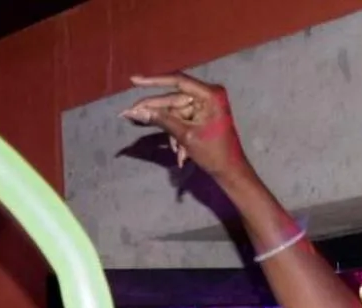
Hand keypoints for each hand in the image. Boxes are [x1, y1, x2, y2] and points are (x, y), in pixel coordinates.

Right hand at [122, 73, 248, 178]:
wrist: (230, 172)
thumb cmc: (213, 153)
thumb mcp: (185, 136)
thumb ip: (162, 120)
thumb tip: (136, 112)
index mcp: (209, 94)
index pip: (178, 81)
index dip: (153, 81)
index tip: (134, 81)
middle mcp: (208, 95)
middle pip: (173, 99)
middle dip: (156, 113)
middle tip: (130, 114)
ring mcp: (205, 106)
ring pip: (176, 114)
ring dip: (172, 133)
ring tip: (176, 151)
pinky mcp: (202, 116)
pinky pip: (182, 121)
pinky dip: (178, 136)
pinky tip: (181, 155)